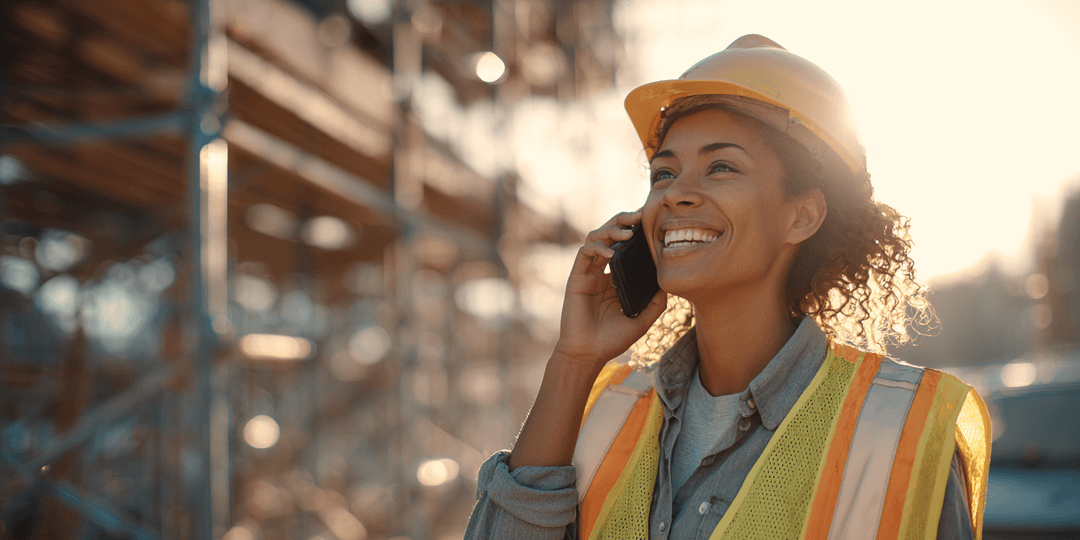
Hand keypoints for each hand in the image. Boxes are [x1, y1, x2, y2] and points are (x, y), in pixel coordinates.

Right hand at [552, 210, 666, 369]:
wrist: (589, 353)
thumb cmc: (613, 339)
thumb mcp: (643, 320)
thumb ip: (656, 302)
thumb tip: (670, 284)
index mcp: (615, 279)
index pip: (625, 248)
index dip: (635, 233)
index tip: (651, 223)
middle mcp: (601, 272)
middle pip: (610, 236)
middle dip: (623, 222)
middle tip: (639, 216)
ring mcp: (588, 273)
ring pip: (596, 238)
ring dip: (611, 229)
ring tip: (628, 231)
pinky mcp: (577, 277)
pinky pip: (585, 252)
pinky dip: (598, 247)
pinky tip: (610, 252)